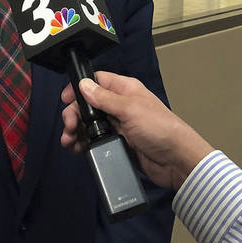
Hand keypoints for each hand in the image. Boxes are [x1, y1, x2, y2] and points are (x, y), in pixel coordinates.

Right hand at [60, 71, 213, 189]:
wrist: (175, 161)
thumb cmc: (160, 129)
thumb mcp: (130, 109)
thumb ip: (105, 98)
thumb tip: (84, 84)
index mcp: (125, 90)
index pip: (97, 81)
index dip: (80, 87)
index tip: (66, 98)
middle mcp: (120, 106)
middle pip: (88, 104)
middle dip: (74, 114)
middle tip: (70, 126)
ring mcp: (118, 126)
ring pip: (89, 124)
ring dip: (76, 131)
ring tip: (69, 141)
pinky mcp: (118, 144)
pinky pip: (95, 141)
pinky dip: (84, 144)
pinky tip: (77, 149)